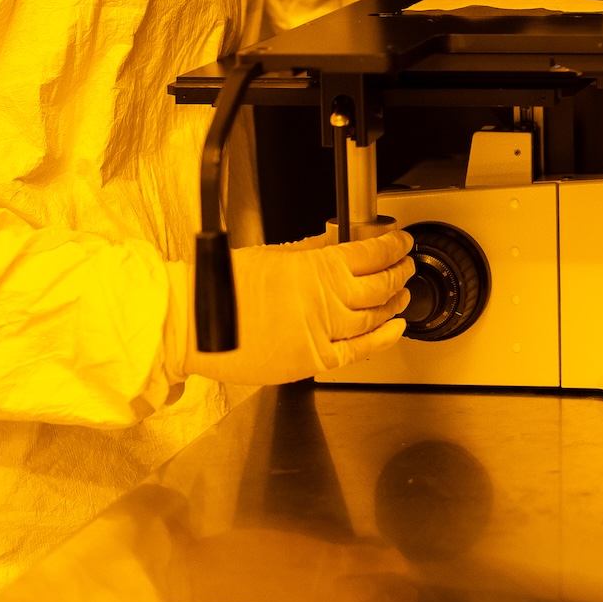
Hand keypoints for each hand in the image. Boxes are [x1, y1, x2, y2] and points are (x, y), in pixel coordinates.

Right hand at [184, 227, 414, 385]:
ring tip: (401, 294)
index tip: (402, 243)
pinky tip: (395, 331)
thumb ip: (313, 250)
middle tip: (406, 266)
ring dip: (394, 303)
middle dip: (400, 272)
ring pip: (375, 316)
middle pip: (382, 284)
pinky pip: (359, 351)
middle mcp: (327, 298)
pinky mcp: (313, 359)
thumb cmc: (224, 286)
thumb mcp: (275, 255)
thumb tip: (338, 242)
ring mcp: (323, 331)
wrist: (196, 322)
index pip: (373, 253)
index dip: (394, 247)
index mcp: (318, 266)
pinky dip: (382, 340)